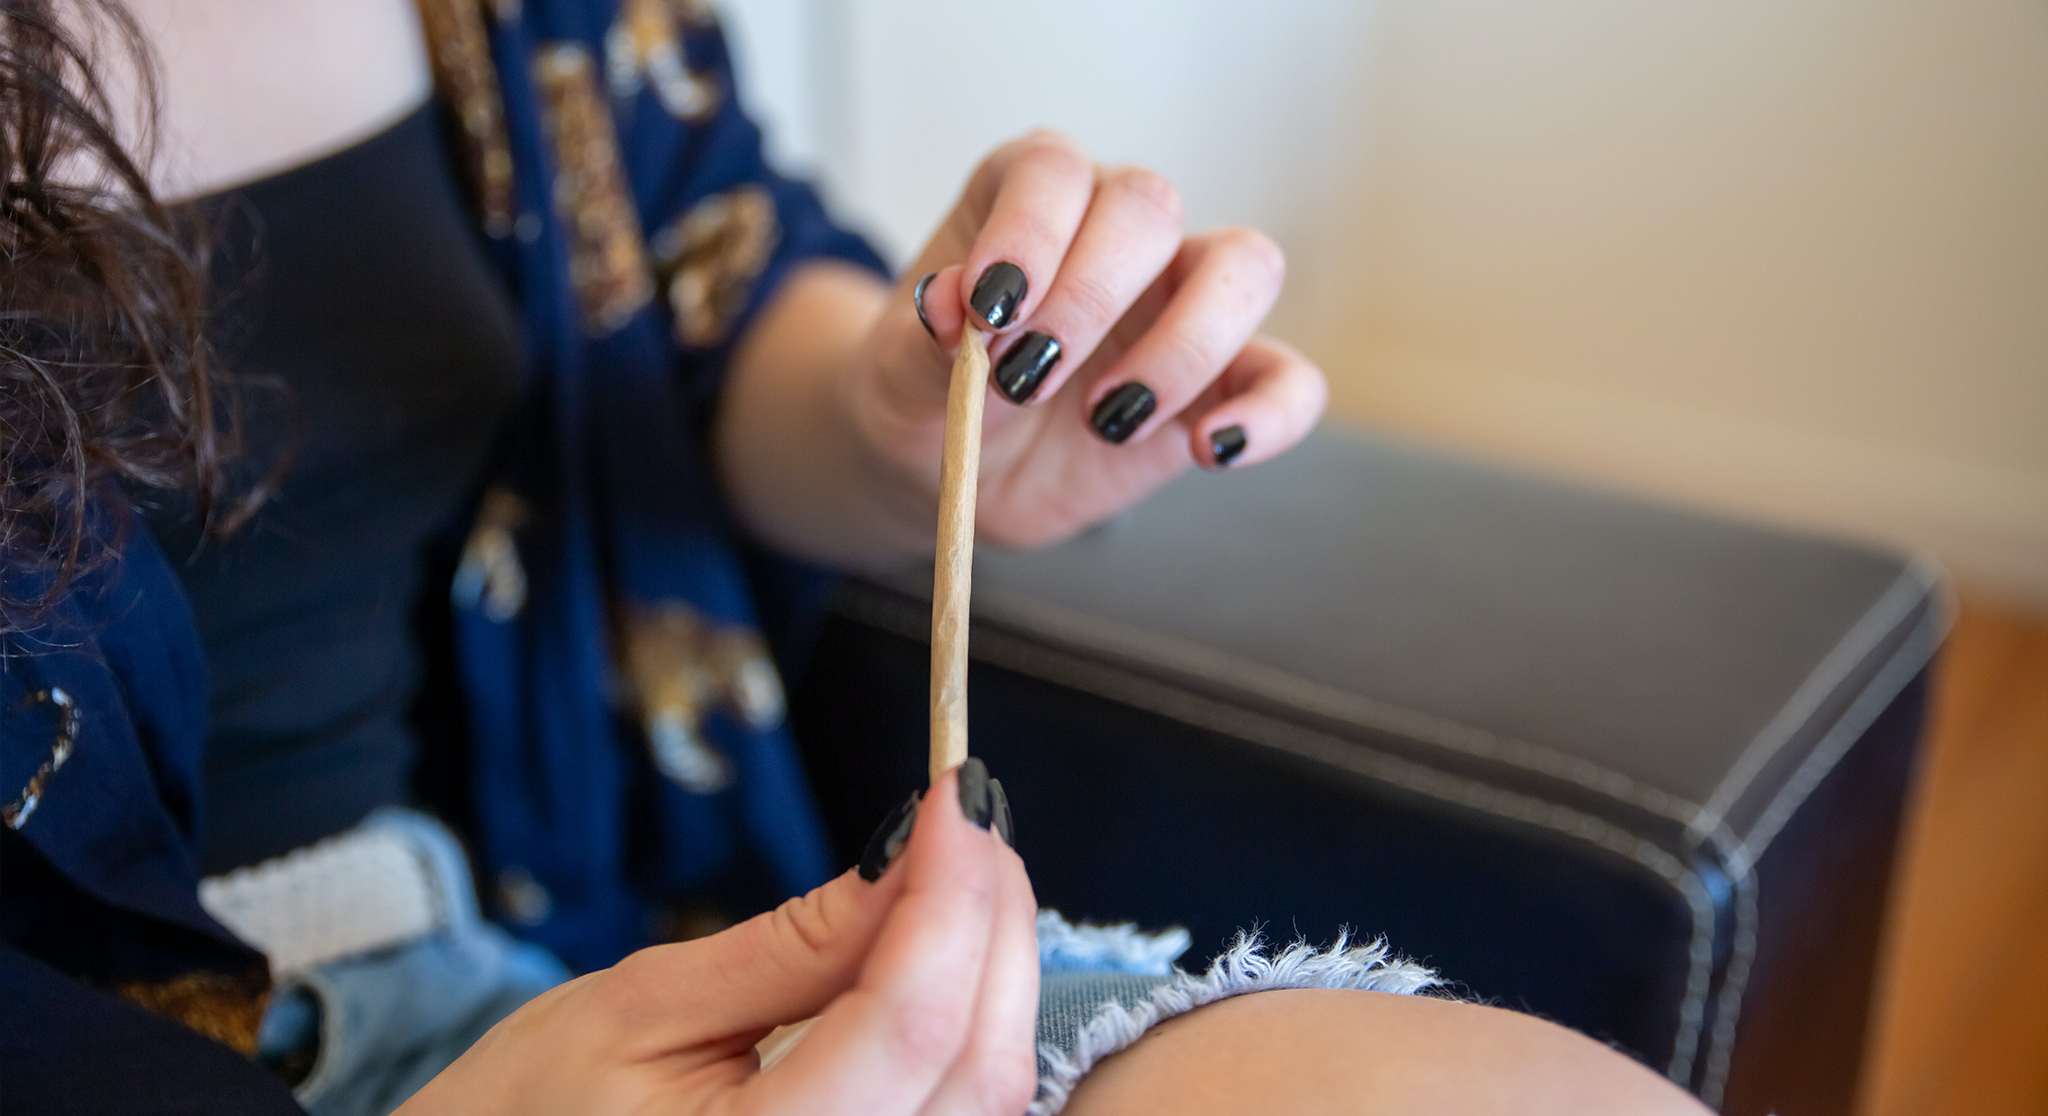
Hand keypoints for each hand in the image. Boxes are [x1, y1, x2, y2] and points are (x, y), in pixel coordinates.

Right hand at [396, 766, 1038, 1115]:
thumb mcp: (638, 1006)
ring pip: (991, 1099)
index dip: (950, 893)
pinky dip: (973, 1031)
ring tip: (960, 873)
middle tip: (968, 818)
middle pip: (977, 1065)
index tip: (958, 793)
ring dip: (995, 974)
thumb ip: (795, 944)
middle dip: (991, 923)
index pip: (909, 1025)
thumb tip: (910, 853)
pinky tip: (949, 961)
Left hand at [847, 131, 1327, 548]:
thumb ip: (925, 340)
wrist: (953, 468)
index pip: (1055, 170)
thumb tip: (951, 303)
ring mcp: (1183, 300)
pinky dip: (1270, 414)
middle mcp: (1117, 230)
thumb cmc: (926, 394)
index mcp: (1030, 196)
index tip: (990, 308)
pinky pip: (1290, 380)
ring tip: (1107, 419)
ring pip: (1245, 267)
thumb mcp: (900, 375)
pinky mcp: (1224, 382)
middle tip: (1027, 376)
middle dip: (1090, 295)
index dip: (1030, 231)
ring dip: (1184, 345)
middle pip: (1151, 207)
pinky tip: (1209, 450)